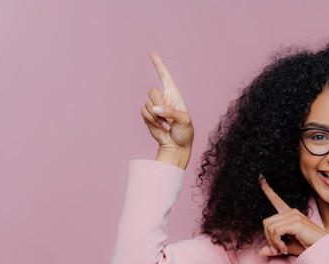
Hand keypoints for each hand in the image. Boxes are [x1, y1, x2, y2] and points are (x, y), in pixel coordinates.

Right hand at [141, 51, 193, 167]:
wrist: (176, 146)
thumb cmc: (184, 132)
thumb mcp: (184, 121)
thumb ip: (171, 112)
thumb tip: (156, 109)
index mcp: (174, 95)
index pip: (165, 76)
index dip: (159, 65)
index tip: (152, 53)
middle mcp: (163, 98)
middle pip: (152, 92)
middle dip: (158, 104)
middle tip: (166, 117)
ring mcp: (155, 107)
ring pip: (147, 104)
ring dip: (155, 117)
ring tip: (166, 125)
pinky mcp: (148, 116)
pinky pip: (143, 112)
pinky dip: (151, 121)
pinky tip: (160, 127)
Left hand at [259, 175, 327, 256]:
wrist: (322, 249)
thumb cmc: (307, 246)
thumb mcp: (288, 247)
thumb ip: (275, 247)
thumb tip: (261, 251)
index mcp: (289, 214)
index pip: (276, 199)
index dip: (267, 190)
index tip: (260, 178)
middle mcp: (291, 212)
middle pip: (266, 223)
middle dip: (269, 238)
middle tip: (277, 248)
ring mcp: (294, 216)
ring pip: (270, 228)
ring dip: (273, 242)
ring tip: (283, 248)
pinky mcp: (296, 223)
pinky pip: (276, 231)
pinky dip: (277, 242)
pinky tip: (285, 248)